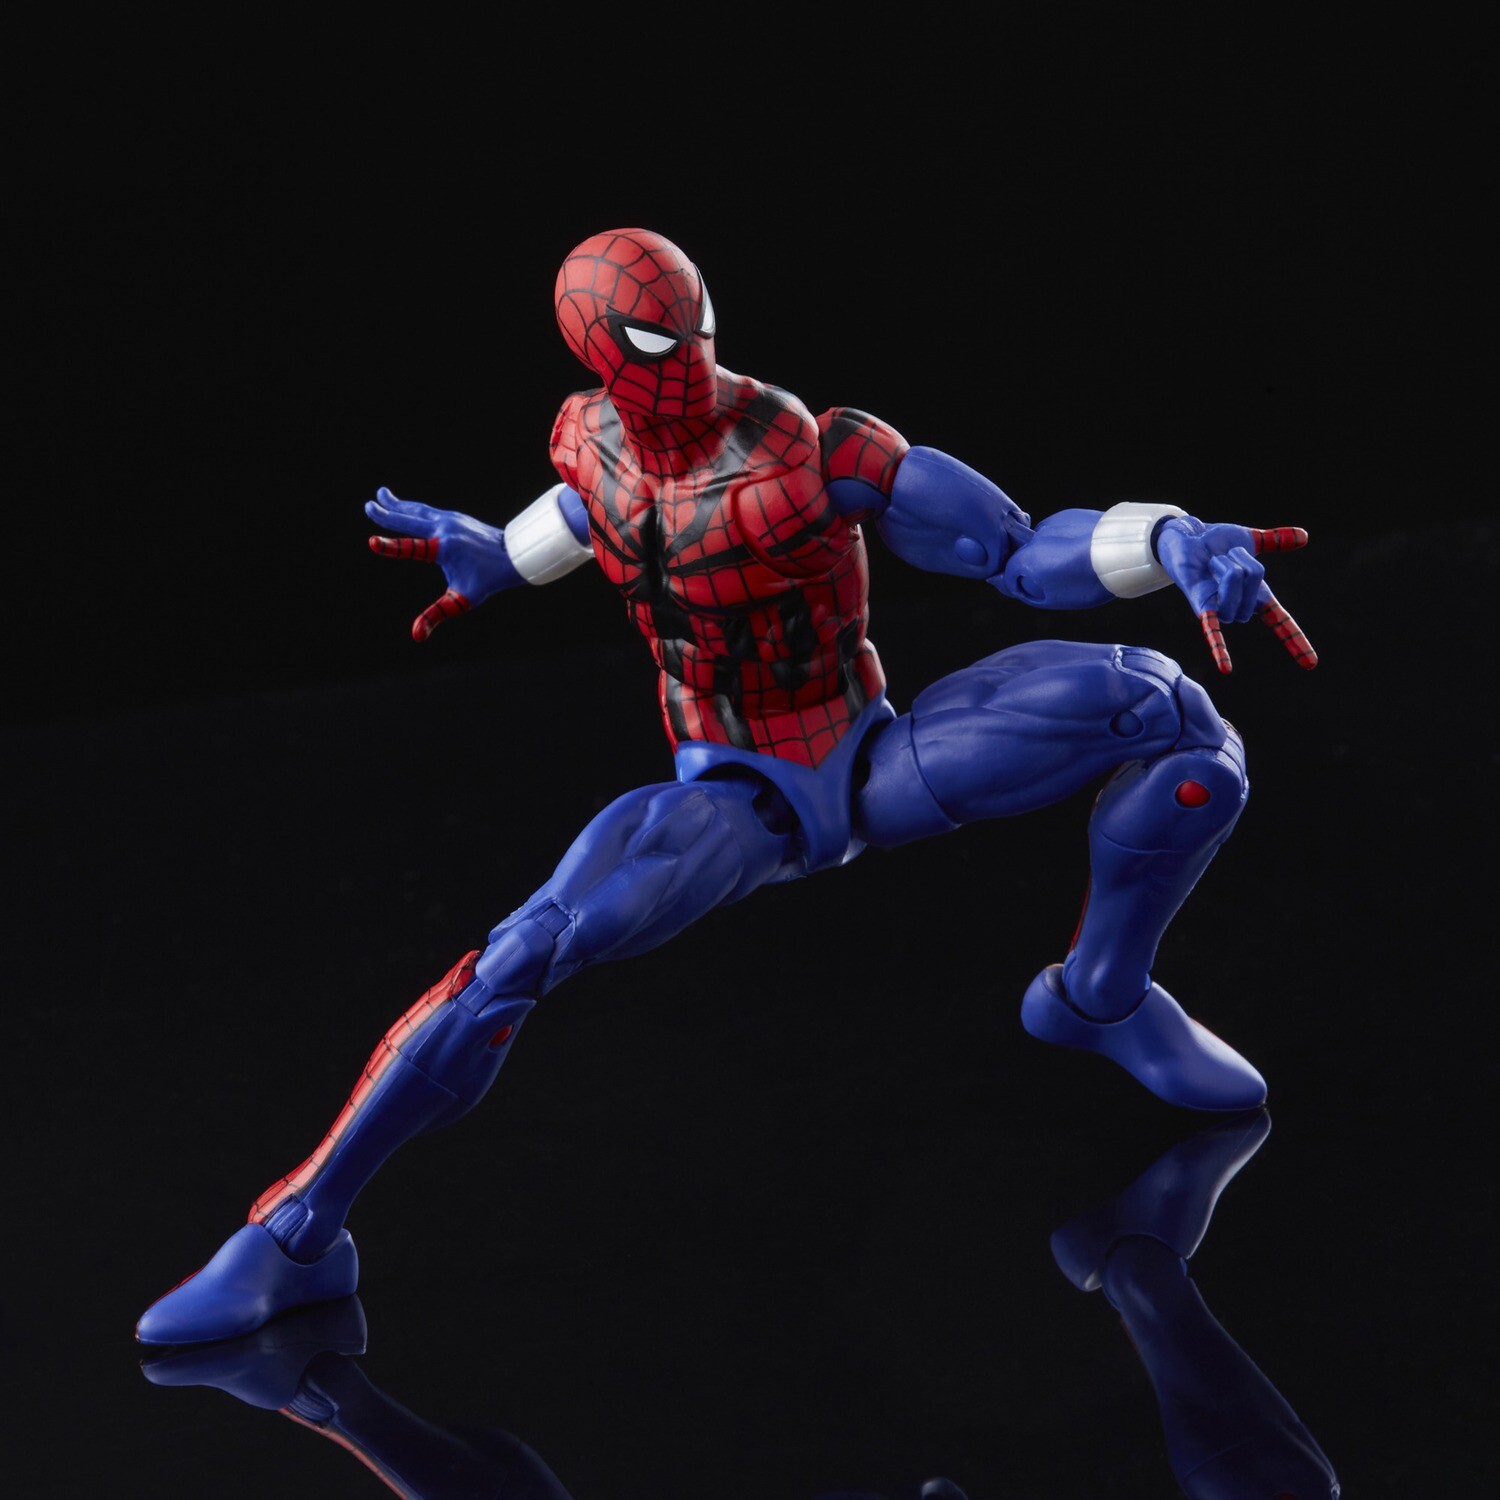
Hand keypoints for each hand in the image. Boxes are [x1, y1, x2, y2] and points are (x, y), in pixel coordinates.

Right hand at [365, 487, 510, 640]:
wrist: (514, 555)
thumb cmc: (487, 580)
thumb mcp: (462, 600)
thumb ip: (437, 615)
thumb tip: (416, 636)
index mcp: (444, 548)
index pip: (411, 548)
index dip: (390, 547)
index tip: (371, 542)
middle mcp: (444, 528)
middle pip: (410, 519)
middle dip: (387, 514)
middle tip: (368, 506)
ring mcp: (450, 519)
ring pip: (418, 510)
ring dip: (398, 504)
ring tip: (381, 494)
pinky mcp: (455, 517)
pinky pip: (427, 511)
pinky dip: (412, 508)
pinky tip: (406, 507)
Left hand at [1155, 520, 1316, 673]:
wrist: (1185, 537)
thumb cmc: (1216, 542)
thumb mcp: (1250, 539)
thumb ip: (1276, 541)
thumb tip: (1304, 536)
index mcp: (1255, 596)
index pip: (1281, 622)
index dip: (1296, 640)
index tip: (1311, 665)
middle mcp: (1239, 607)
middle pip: (1256, 578)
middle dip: (1243, 558)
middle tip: (1227, 554)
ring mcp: (1219, 609)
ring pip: (1236, 582)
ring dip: (1227, 562)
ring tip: (1213, 561)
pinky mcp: (1200, 607)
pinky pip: (1212, 630)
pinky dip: (1219, 648)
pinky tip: (1226, 669)